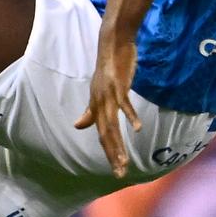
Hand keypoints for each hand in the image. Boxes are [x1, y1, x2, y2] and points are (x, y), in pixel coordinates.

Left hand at [74, 35, 140, 179]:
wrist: (112, 43)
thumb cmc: (109, 68)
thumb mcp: (99, 92)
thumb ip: (91, 111)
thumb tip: (78, 126)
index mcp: (96, 106)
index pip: (102, 134)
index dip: (108, 152)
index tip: (117, 170)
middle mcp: (99, 103)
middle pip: (105, 134)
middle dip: (112, 155)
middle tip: (120, 173)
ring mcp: (108, 95)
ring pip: (112, 125)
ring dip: (118, 144)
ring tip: (123, 161)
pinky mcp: (118, 85)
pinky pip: (124, 104)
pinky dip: (130, 116)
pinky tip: (137, 129)